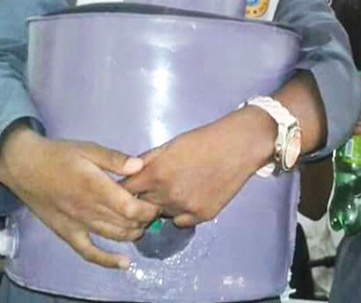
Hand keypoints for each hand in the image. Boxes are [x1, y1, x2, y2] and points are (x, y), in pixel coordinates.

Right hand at [0, 125, 159, 268]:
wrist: (25, 167)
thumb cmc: (59, 155)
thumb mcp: (88, 149)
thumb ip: (114, 159)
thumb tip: (140, 166)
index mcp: (96, 188)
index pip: (130, 208)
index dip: (148, 209)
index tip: (157, 201)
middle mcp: (89, 210)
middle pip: (126, 223)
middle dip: (145, 219)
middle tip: (153, 210)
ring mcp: (78, 225)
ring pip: (113, 236)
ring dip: (133, 234)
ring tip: (142, 225)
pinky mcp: (67, 233)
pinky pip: (88, 252)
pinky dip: (107, 260)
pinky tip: (124, 263)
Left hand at [121, 106, 274, 227]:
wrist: (238, 146)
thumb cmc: (202, 140)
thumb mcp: (169, 145)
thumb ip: (146, 161)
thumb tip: (127, 174)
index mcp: (155, 174)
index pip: (124, 192)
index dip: (122, 192)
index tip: (126, 190)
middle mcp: (167, 196)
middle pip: (141, 207)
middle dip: (142, 200)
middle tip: (153, 190)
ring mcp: (185, 209)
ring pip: (161, 215)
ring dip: (162, 207)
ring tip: (177, 190)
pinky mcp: (202, 216)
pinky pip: (181, 222)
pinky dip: (181, 213)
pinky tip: (190, 198)